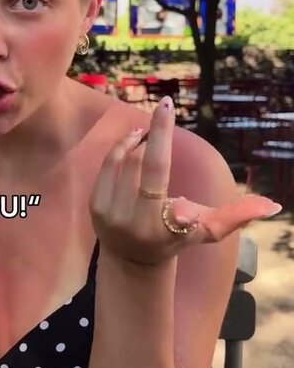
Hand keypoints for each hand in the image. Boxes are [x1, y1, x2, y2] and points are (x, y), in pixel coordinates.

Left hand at [89, 96, 281, 267]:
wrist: (133, 260)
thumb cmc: (176, 238)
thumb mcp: (207, 230)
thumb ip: (236, 216)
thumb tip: (272, 205)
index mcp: (159, 225)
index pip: (157, 171)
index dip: (160, 137)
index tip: (165, 107)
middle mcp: (129, 219)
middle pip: (140, 161)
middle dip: (153, 133)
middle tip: (163, 108)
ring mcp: (107, 213)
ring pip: (122, 160)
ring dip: (135, 141)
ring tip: (147, 131)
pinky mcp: (94, 207)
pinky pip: (108, 166)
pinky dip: (120, 150)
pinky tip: (132, 142)